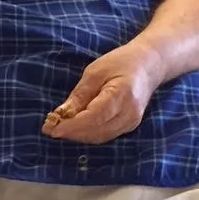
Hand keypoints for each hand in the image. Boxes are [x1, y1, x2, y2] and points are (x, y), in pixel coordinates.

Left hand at [42, 42, 158, 143]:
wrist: (149, 65)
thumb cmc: (121, 62)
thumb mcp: (95, 72)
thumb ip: (79, 96)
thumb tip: (61, 114)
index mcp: (122, 96)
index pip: (93, 118)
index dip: (71, 126)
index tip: (51, 128)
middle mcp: (129, 114)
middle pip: (95, 131)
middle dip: (71, 133)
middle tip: (49, 128)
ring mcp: (131, 122)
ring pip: (99, 137)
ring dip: (77, 136)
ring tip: (58, 128)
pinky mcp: (129, 126)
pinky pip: (105, 135)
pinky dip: (88, 134)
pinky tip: (74, 128)